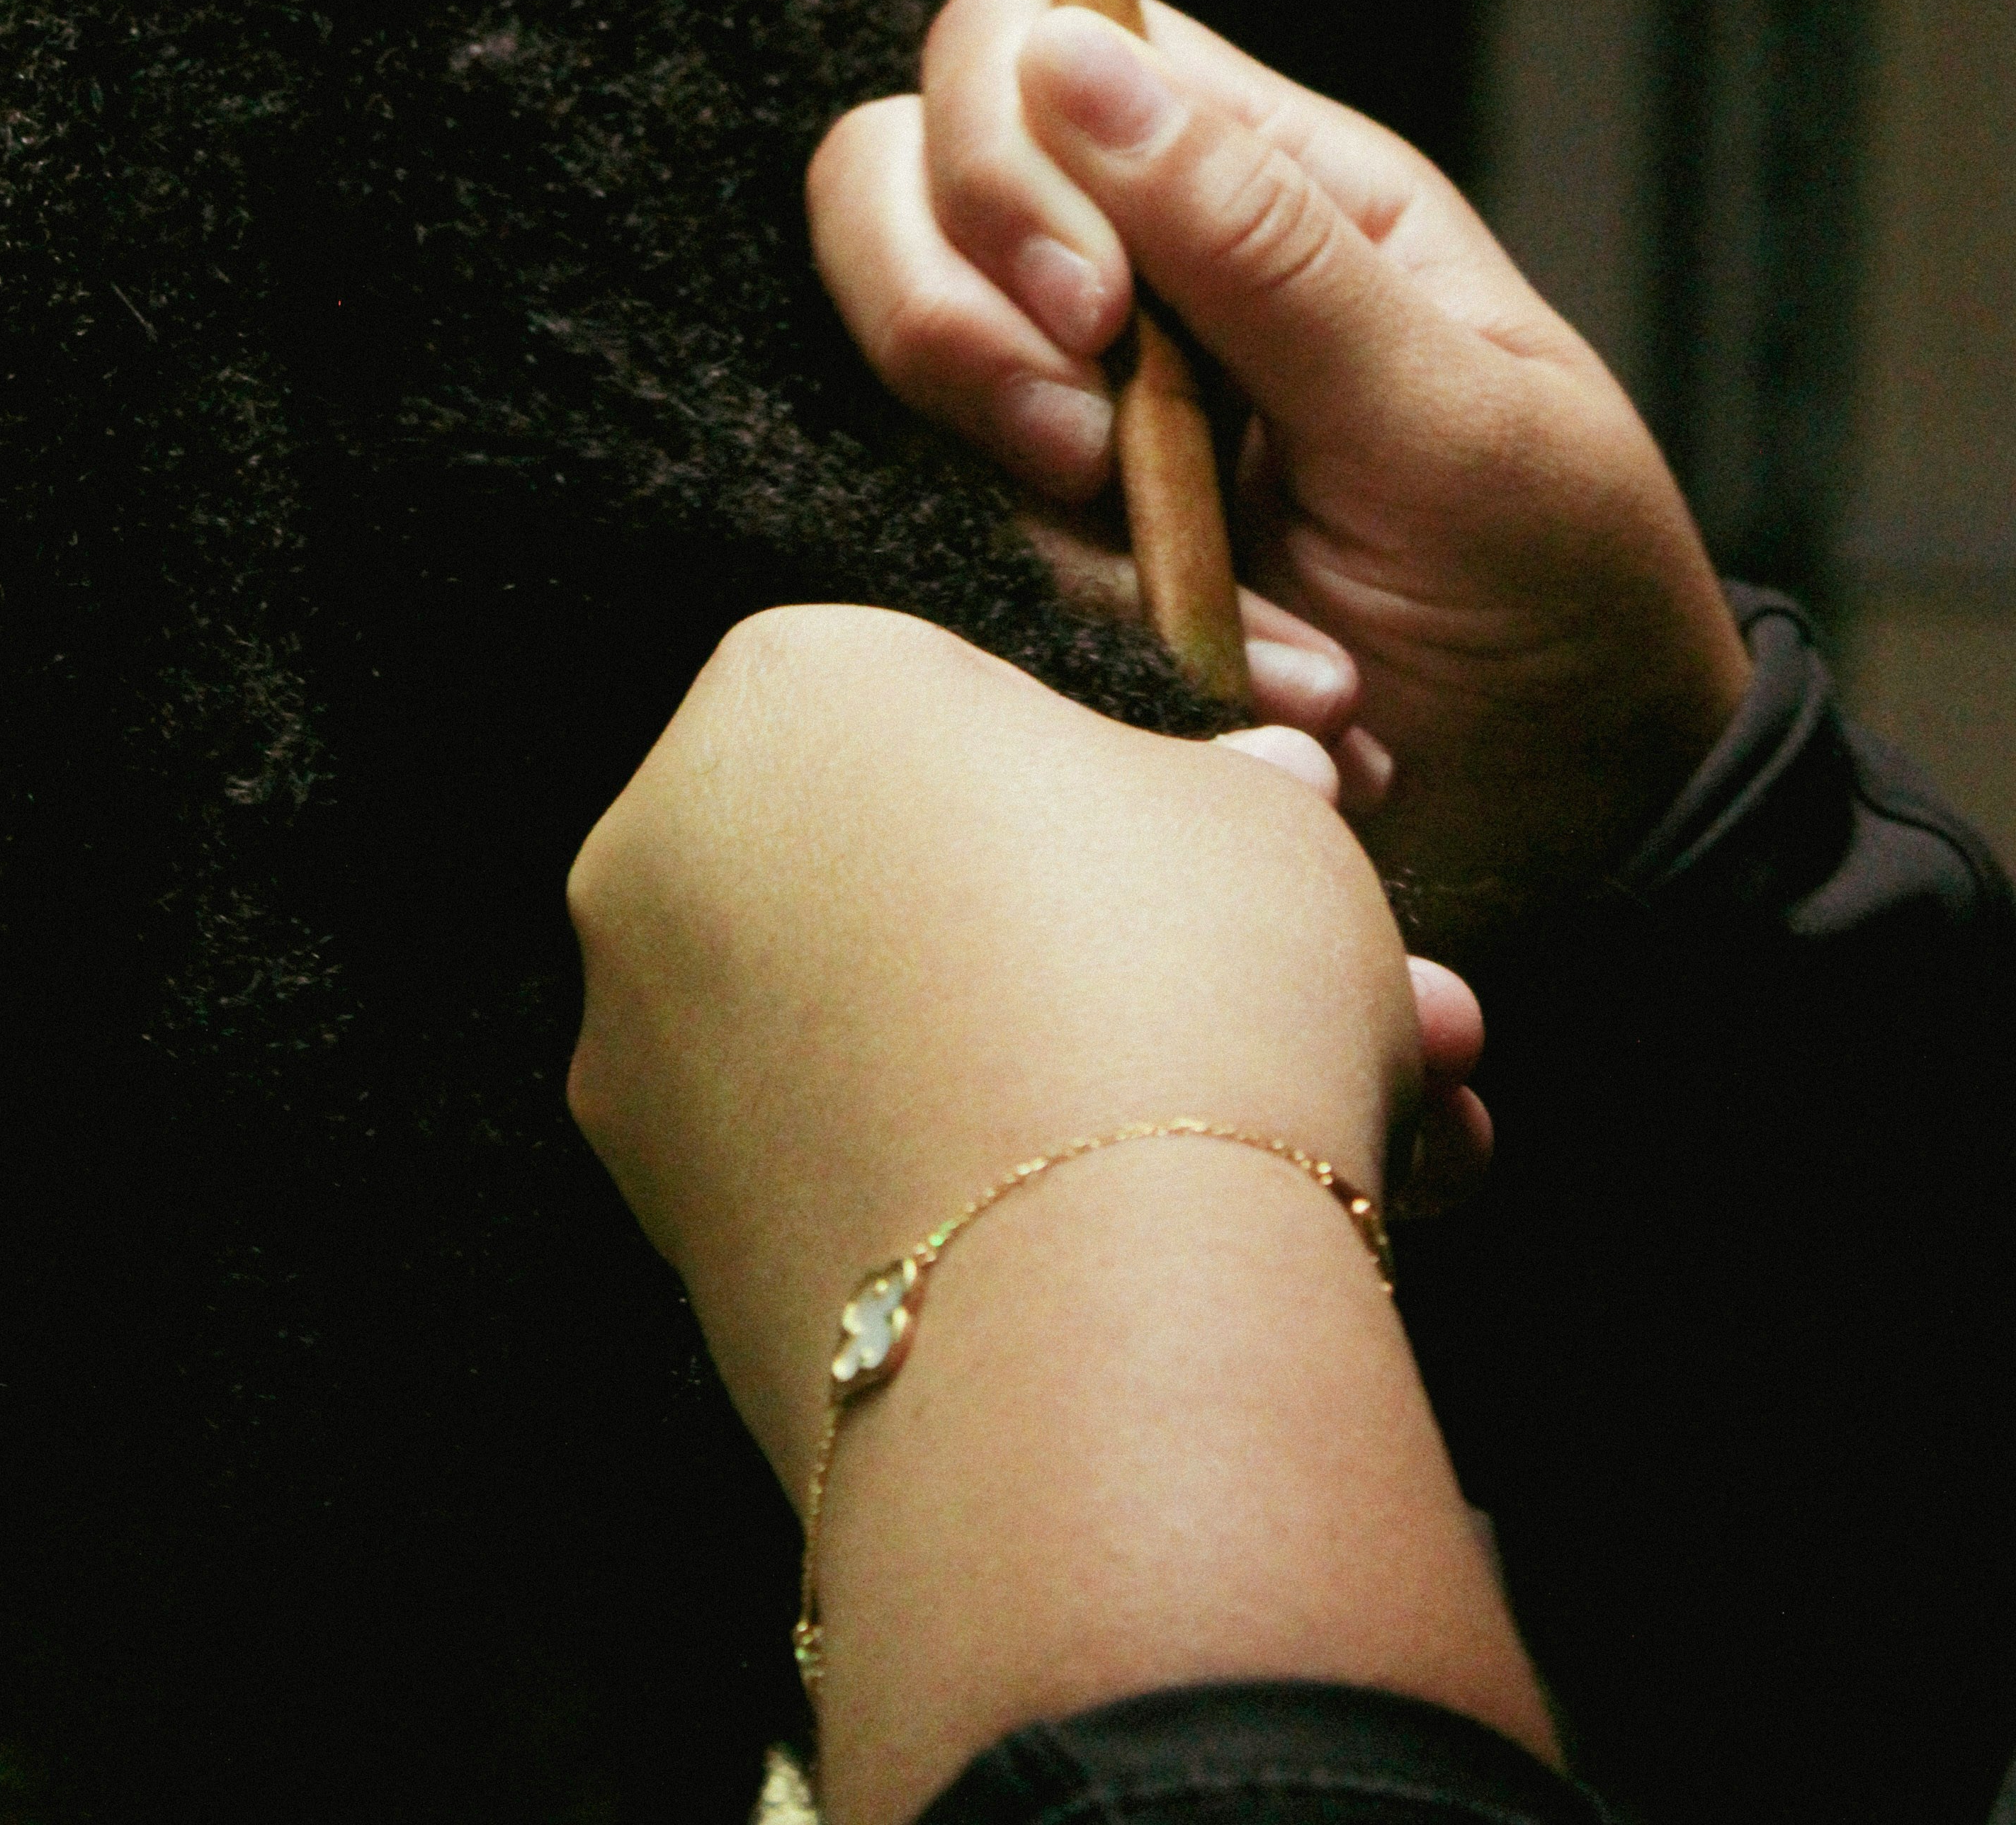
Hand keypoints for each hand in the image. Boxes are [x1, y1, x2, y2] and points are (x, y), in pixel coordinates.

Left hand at [568, 608, 1539, 1823]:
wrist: (1098, 1332)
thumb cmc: (1186, 985)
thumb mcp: (1269, 823)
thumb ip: (1242, 794)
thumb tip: (1257, 791)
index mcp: (789, 683)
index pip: (980, 706)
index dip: (1156, 789)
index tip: (1279, 853)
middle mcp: (666, 853)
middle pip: (955, 886)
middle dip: (1173, 957)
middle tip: (1340, 1013)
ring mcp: (652, 1061)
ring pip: (938, 1042)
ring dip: (1137, 1088)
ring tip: (1363, 1150)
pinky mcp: (682, 1251)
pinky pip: (889, 1174)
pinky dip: (1036, 1198)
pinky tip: (1225, 1246)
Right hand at [809, 0, 1750, 949]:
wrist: (1587, 829)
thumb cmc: (1564, 593)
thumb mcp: (1449, 416)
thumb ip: (1260, 240)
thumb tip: (1066, 46)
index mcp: (1263, 176)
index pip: (1028, 41)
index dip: (1005, 152)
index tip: (1097, 317)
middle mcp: (1139, 266)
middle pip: (897, 176)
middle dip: (951, 317)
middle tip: (1084, 454)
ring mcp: (1077, 407)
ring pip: (906, 368)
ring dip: (1023, 503)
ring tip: (1199, 605)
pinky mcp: (1046, 546)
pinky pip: (944, 532)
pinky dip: (1059, 615)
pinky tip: (1220, 677)